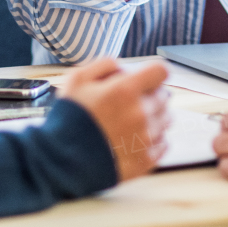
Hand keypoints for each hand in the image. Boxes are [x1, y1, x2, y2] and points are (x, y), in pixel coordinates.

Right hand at [59, 59, 172, 180]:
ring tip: (131, 123)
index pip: (161, 71)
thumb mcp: (77, 79)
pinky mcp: (145, 160)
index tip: (146, 79)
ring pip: (166, 120)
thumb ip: (105, 65)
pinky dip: (153, 140)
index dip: (153, 73)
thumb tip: (124, 68)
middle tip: (130, 103)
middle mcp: (140, 113)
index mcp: (125, 90)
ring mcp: (145, 138)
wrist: (61, 161)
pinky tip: (135, 139)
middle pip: (164, 96)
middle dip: (150, 95)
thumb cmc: (68, 119)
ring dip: (154, 117)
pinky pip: (164, 144)